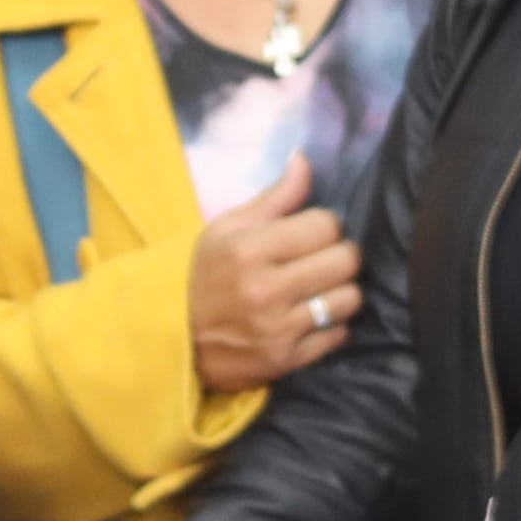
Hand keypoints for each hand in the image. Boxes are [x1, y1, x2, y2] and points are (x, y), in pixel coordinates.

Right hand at [188, 152, 356, 393]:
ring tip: (321, 287)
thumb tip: (305, 160)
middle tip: (325, 257)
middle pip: (346, 260)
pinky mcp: (285, 361)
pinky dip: (333, 325)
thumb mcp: (228, 228)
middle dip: (341, 254)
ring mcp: (277, 329)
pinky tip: (312, 316)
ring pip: (349, 299)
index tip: (313, 231)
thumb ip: (275, 196)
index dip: (325, 224)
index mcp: (250, 249)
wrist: (170, 338)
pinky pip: (338, 335)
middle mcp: (266, 289)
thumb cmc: (203, 275)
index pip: (326, 225)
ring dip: (342, 290)